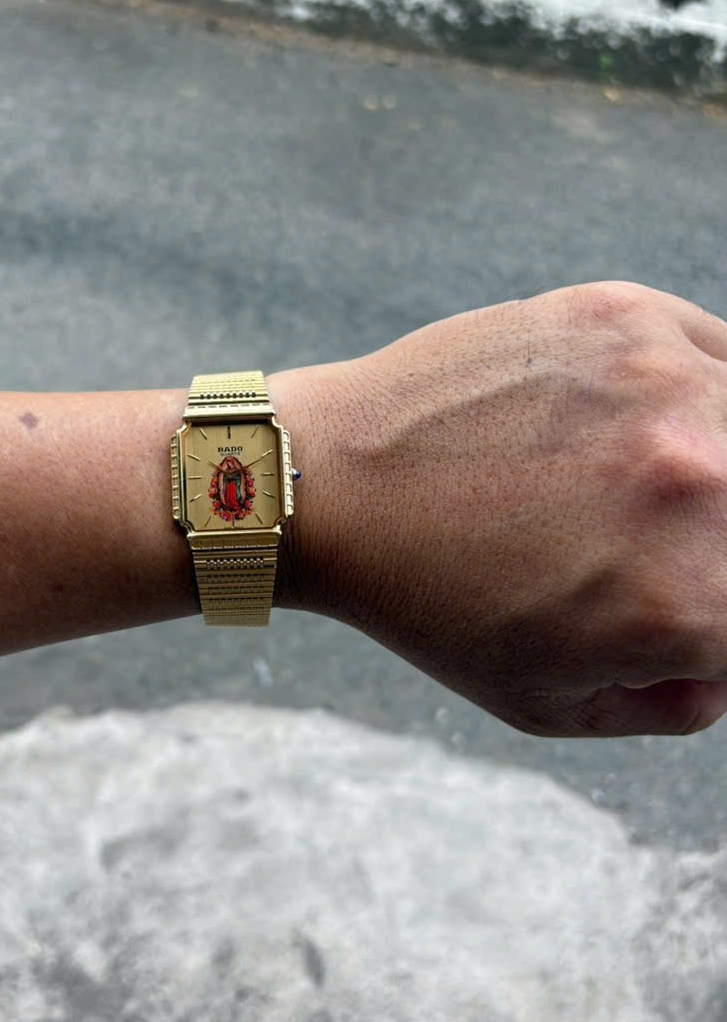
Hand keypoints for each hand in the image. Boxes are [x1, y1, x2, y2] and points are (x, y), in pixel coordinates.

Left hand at [276, 281, 726, 736]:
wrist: (333, 483)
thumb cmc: (432, 604)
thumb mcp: (552, 704)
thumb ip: (677, 702)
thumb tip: (726, 665)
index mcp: (693, 603)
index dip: (723, 619)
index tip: (687, 596)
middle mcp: (704, 488)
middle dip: (715, 552)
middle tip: (663, 548)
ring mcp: (669, 387)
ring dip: (716, 468)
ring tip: (644, 487)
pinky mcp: (629, 317)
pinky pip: (722, 355)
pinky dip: (704, 394)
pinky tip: (649, 423)